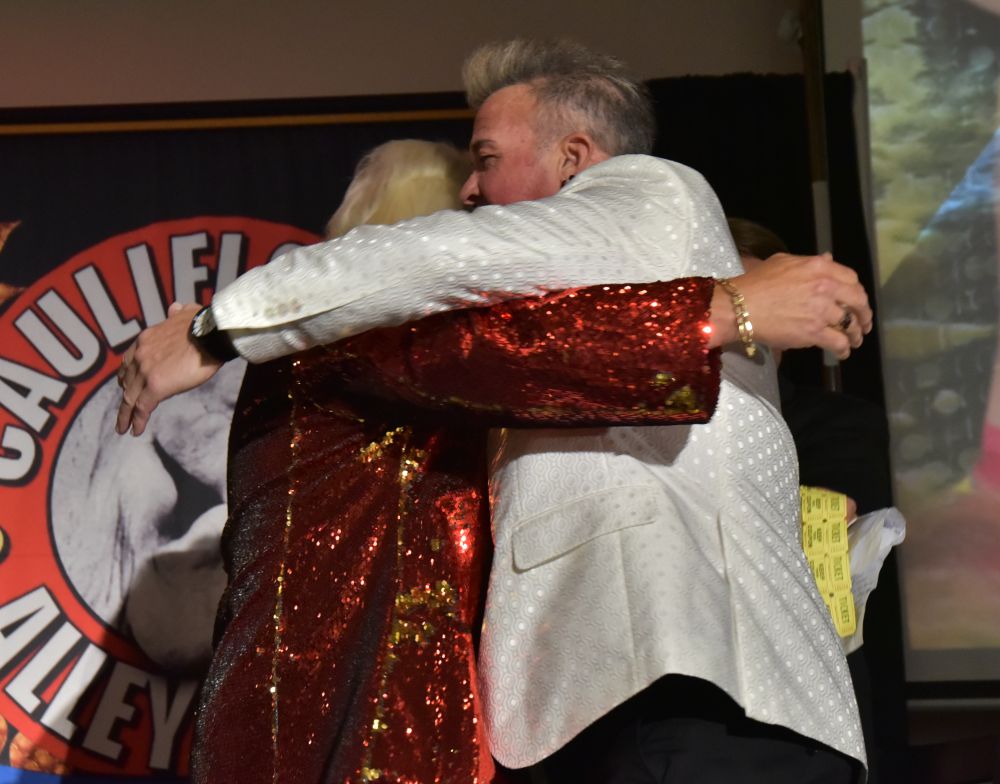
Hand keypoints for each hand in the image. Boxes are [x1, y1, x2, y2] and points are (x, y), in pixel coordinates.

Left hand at [116, 302, 222, 435]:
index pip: (129, 361)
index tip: (125, 385)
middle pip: (127, 382)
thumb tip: (176, 308)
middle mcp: (140, 355)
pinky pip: (142, 407)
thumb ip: (177, 313)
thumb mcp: (185, 312)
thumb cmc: (204, 324)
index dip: (126, 376)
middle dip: (124, 397)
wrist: (211, 334)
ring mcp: (146, 371)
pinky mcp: (156, 387)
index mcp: (146, 340)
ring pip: (130, 398)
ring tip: (123, 427)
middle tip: (122, 411)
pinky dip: (137, 421)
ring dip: (125, 415)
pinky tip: (135, 431)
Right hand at [710, 253, 871, 358]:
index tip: (854, 301)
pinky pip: (838, 342)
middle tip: (863, 323)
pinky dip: (844, 349)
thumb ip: (809, 261)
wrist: (739, 307)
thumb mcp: (783, 262)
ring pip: (850, 324)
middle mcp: (826, 287)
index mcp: (820, 268)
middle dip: (863, 314)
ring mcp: (821, 311)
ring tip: (854, 341)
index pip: (851, 278)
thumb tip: (828, 259)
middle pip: (857, 301)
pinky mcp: (814, 332)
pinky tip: (842, 353)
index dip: (856, 292)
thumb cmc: (755, 283)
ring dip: (855, 334)